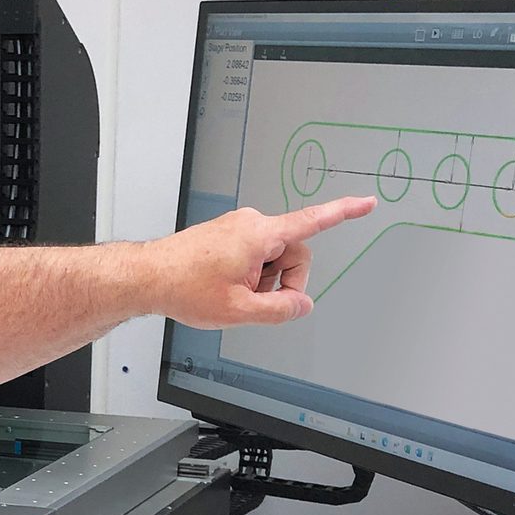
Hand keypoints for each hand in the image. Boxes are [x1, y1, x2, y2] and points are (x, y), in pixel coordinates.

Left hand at [141, 196, 374, 329]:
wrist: (148, 276)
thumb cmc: (184, 286)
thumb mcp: (240, 311)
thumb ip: (280, 310)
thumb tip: (302, 305)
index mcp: (260, 234)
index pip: (313, 220)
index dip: (343, 213)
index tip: (366, 203)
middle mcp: (252, 223)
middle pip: (294, 252)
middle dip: (285, 281)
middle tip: (260, 303)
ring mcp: (239, 227)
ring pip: (274, 257)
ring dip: (265, 280)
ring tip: (235, 294)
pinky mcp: (229, 234)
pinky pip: (256, 255)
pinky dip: (251, 275)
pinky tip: (227, 287)